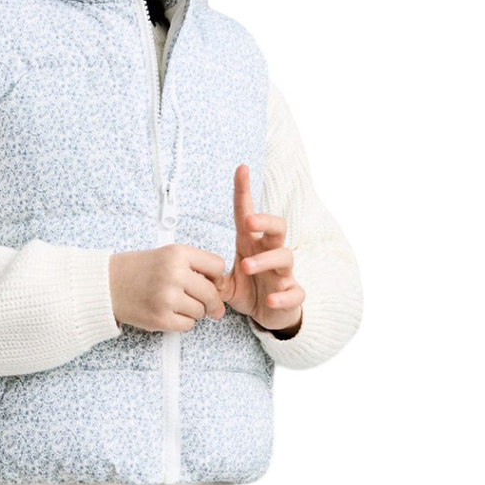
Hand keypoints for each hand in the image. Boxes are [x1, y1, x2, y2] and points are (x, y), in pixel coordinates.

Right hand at [109, 245, 227, 332]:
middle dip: (212, 302)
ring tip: (178, 305)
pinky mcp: (160, 318)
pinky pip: (187, 325)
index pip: (217, 267)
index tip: (212, 283)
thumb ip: (195, 266)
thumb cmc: (139, 270)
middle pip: (212, 294)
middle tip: (210, 307)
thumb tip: (221, 289)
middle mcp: (174, 274)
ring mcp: (167, 298)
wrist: (108, 285)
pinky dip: (183, 322)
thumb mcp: (168, 255)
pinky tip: (171, 313)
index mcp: (178, 254)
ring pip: (200, 312)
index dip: (217, 278)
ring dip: (194, 312)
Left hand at [214, 165, 304, 334]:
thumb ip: (211, 278)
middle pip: (277, 227)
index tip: (241, 169)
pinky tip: (270, 300)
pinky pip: (293, 291)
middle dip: (265, 220)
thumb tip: (191, 273)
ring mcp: (283, 274)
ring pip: (284, 256)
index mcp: (252, 246)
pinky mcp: (291, 294)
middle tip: (249, 221)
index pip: (247, 215)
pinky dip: (282, 296)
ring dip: (266, 260)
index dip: (245, 192)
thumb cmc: (250, 291)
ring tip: (247, 266)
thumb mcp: (225, 284)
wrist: (271, 315)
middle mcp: (270, 254)